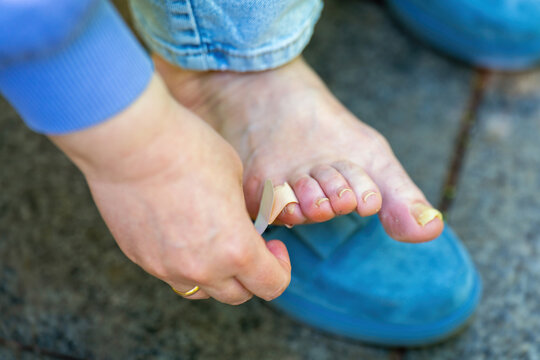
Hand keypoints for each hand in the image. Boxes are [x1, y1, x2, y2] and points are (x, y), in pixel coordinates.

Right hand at [50, 75, 290, 303]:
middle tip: (248, 243)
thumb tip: (239, 223)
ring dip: (216, 275)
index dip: (280, 267)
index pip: (271, 285)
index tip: (273, 246)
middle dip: (250, 274)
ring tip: (213, 241)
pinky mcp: (138, 257)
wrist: (131, 140)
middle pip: (236, 295)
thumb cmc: (191, 149)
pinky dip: (183, 263)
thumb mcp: (236, 177)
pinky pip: (169, 273)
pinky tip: (181, 231)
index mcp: (236, 249)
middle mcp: (201, 268)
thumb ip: (243, 213)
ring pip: (201, 290)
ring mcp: (165, 267)